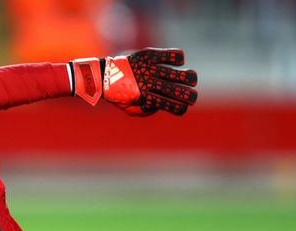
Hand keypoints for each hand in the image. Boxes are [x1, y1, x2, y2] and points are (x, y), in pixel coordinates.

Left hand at [71, 48, 197, 115]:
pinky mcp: (148, 55)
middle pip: (178, 91)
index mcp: (145, 98)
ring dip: (189, 77)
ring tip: (192, 78)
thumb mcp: (128, 108)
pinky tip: (179, 61)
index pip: (170, 106)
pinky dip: (177, 58)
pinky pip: (169, 55)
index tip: (184, 107)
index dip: (181, 108)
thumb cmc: (117, 93)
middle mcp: (149, 83)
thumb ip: (143, 111)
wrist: (102, 74)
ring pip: (177, 73)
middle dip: (190, 96)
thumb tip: (156, 106)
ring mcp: (150, 69)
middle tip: (193, 97)